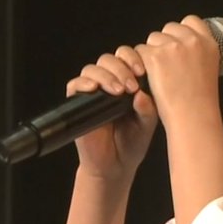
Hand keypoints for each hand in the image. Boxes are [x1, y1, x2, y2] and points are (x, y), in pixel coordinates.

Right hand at [66, 45, 157, 180]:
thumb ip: (148, 109)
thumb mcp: (147, 124)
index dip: (135, 59)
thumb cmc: (133, 143)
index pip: (128, 58)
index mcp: (129, 82)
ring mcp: (93, 92)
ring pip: (93, 68)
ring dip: (106, 75)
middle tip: (131, 84)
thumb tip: (141, 94)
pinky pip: (75, 84)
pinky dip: (83, 83)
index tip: (143, 71)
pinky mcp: (77, 103)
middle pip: (110, 58)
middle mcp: (110, 83)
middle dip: (121, 67)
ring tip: (118, 91)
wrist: (115, 166)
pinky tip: (94, 89)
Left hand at [134, 15, 221, 130]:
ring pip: (153, 39)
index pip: (191, 21)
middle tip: (166, 65)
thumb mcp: (208, 70)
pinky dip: (141, 64)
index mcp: (208, 44)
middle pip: (169, 29)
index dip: (181, 32)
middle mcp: (192, 41)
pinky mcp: (155, 56)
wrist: (193, 117)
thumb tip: (181, 48)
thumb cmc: (201, 103)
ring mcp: (173, 47)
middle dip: (164, 43)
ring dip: (152, 53)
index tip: (177, 43)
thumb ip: (197, 54)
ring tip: (159, 74)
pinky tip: (149, 78)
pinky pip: (141, 51)